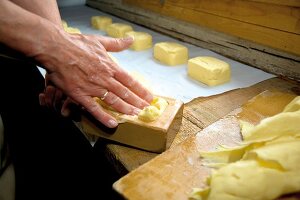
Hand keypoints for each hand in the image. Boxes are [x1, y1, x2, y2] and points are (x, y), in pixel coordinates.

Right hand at [35, 32, 152, 127]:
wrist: (56, 48)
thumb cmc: (77, 44)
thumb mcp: (100, 41)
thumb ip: (116, 44)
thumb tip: (131, 39)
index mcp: (110, 66)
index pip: (130, 80)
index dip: (140, 90)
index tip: (149, 97)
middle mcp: (104, 78)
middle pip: (124, 92)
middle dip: (136, 102)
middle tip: (145, 109)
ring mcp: (93, 88)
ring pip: (113, 101)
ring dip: (125, 109)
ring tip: (135, 115)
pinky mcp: (80, 95)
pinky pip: (94, 108)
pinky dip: (104, 117)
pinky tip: (113, 123)